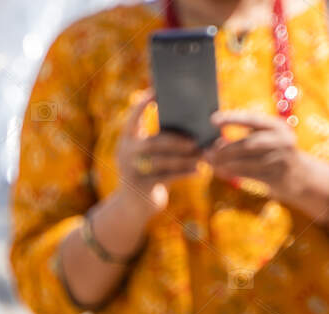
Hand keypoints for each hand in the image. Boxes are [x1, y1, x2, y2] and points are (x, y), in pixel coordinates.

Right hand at [115, 92, 203, 213]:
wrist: (133, 205)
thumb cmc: (147, 171)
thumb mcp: (146, 154)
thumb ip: (158, 138)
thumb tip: (189, 121)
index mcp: (126, 139)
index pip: (133, 117)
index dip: (144, 104)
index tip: (157, 92)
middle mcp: (125, 153)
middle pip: (154, 143)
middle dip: (176, 141)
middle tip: (195, 140)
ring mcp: (132, 171)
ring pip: (163, 162)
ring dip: (185, 158)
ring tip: (202, 154)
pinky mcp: (142, 187)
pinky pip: (168, 178)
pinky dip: (185, 173)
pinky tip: (199, 170)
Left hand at [204, 110, 307, 199]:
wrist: (301, 176)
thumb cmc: (275, 154)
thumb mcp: (266, 139)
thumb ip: (245, 137)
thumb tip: (215, 143)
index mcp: (277, 127)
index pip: (252, 119)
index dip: (232, 118)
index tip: (213, 120)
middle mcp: (281, 141)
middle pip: (248, 144)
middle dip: (225, 148)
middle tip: (207, 151)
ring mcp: (280, 160)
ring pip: (247, 162)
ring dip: (225, 163)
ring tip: (210, 162)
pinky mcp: (276, 177)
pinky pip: (249, 175)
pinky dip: (233, 173)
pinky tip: (220, 171)